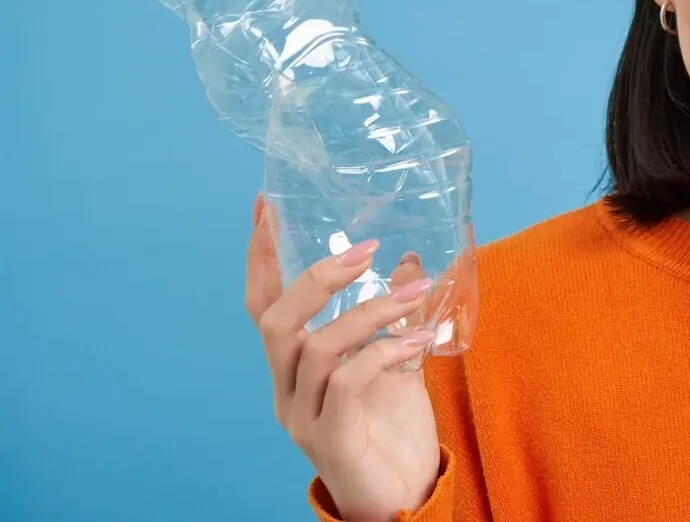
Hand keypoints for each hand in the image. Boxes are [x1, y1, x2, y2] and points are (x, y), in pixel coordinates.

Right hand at [244, 194, 441, 521]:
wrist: (402, 501)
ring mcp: (303, 417)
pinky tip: (420, 337)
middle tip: (365, 249)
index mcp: (293, 369)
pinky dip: (384, 350)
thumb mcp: (397, 362)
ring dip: (368, 311)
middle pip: (276, 321)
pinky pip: (348, 381)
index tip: (266, 204)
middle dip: (317, 277)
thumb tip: (409, 261)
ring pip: (315, 347)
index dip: (261, 256)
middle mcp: (286, 391)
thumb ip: (396, 317)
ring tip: (415, 291)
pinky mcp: (332, 439)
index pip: (263, 304)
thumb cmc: (391, 433)